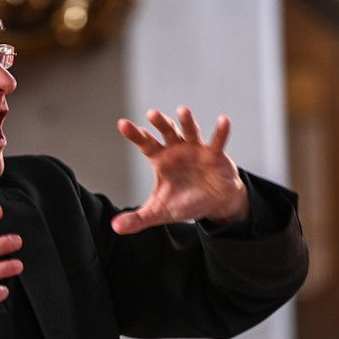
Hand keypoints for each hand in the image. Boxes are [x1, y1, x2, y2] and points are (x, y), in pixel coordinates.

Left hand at [111, 106, 249, 234]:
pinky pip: (217, 142)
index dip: (135, 134)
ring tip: (182, 111)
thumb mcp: (159, 212)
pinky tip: (223, 121)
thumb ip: (138, 219)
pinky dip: (220, 132)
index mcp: (161, 160)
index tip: (122, 124)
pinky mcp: (216, 155)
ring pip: (190, 132)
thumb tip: (115, 228)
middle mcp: (177, 149)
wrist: (214, 204)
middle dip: (160, 123)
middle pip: (167, 132)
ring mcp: (197, 149)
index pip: (145, 144)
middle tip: (151, 114)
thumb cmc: (184, 202)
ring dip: (187, 122)